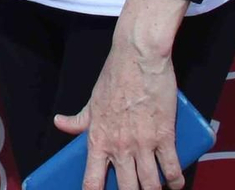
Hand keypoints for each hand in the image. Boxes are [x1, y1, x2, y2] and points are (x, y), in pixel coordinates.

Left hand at [55, 0, 187, 189]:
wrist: (138, 58)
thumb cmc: (114, 78)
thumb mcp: (91, 101)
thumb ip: (78, 119)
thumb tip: (60, 123)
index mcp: (98, 140)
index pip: (92, 180)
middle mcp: (120, 147)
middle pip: (126, 189)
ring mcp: (143, 143)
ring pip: (150, 184)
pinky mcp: (165, 136)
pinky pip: (171, 168)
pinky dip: (175, 181)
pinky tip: (175, 184)